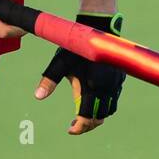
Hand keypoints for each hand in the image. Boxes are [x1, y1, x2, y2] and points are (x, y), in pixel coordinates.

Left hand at [34, 12, 125, 134]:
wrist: (99, 27)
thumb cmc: (77, 46)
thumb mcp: (60, 62)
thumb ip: (49, 80)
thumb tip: (38, 97)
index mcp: (92, 86)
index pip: (87, 116)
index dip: (79, 127)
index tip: (70, 130)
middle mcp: (106, 88)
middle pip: (100, 117)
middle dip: (87, 125)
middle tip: (75, 126)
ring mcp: (116, 84)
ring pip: (109, 110)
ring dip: (97, 116)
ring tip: (84, 116)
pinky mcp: (120, 79)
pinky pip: (114, 99)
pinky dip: (105, 106)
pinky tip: (94, 102)